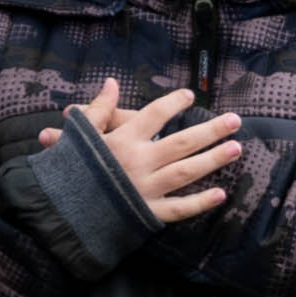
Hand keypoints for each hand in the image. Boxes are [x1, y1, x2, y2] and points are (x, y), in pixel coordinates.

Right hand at [43, 80, 240, 223]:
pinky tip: (221, 194)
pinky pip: (179, 208)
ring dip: (214, 160)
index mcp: (123, 140)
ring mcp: (146, 188)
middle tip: (235, 121)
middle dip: (211, 130)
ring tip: (236, 149)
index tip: (190, 96)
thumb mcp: (80, 135)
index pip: (154, 115)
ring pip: (186, 172)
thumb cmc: (67, 170)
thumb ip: (98, 109)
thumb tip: (111, 82)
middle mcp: (139, 162)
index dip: (174, 103)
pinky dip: (200, 203)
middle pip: (182, 142)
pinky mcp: (148, 213)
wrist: (59, 211)